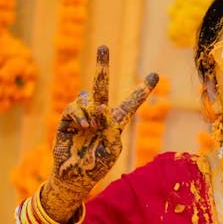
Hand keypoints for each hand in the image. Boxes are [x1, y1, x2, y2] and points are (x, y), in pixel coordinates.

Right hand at [49, 46, 157, 207]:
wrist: (75, 177)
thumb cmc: (97, 166)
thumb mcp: (112, 148)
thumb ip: (110, 126)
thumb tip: (99, 107)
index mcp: (115, 123)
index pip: (131, 104)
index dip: (142, 91)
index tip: (155, 75)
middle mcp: (99, 115)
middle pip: (101, 86)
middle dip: (102, 66)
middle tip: (102, 46)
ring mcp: (82, 116)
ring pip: (86, 96)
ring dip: (91, 111)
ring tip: (91, 127)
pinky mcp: (66, 120)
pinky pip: (74, 107)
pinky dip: (80, 115)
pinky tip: (84, 126)